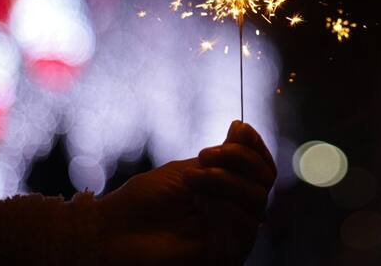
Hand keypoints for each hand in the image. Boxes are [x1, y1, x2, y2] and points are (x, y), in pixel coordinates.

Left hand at [96, 121, 276, 264]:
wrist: (116, 231)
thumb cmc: (146, 200)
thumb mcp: (188, 168)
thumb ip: (221, 155)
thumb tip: (242, 127)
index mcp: (227, 190)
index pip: (261, 168)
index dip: (255, 146)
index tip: (238, 128)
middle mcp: (235, 211)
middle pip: (265, 179)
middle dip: (240, 158)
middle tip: (205, 154)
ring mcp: (232, 233)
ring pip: (257, 196)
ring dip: (225, 179)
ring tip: (192, 179)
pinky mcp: (227, 254)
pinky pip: (246, 223)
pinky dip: (224, 205)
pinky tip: (199, 203)